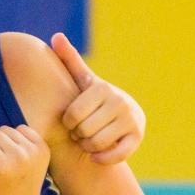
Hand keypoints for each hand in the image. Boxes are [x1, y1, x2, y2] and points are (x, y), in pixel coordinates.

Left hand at [53, 33, 144, 163]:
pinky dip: (102, 159)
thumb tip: (55, 36)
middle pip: (84, 130)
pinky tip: (96, 156)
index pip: (72, 115)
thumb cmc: (95, 98)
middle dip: (78, 136)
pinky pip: (116, 155)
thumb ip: (69, 60)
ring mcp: (131, 119)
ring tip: (87, 142)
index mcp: (103, 88)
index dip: (68, 123)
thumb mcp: (83, 80)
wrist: (126, 114)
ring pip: (97, 143)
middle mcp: (119, 101)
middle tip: (80, 133)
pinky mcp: (138, 137)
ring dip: (88, 148)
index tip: (72, 122)